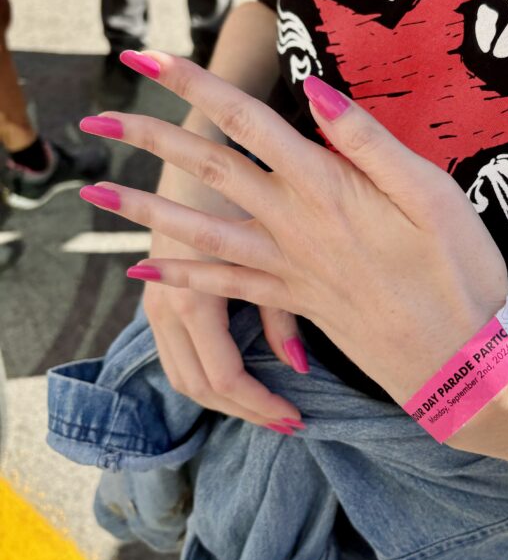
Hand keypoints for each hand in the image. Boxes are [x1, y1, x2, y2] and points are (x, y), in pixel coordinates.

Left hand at [79, 51, 507, 405]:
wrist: (458, 364)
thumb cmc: (458, 275)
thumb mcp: (434, 195)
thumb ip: (370, 142)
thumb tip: (316, 90)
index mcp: (327, 187)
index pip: (247, 121)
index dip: (194, 85)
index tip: (146, 58)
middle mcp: (294, 224)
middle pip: (209, 171)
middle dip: (151, 140)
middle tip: (95, 120)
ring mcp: (289, 267)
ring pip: (201, 231)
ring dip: (145, 209)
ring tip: (95, 193)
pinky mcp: (295, 301)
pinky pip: (225, 286)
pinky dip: (182, 276)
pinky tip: (146, 270)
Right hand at [136, 116, 306, 429]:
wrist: (201, 136)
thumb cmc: (252, 181)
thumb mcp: (278, 243)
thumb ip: (283, 309)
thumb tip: (298, 365)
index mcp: (193, 295)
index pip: (222, 378)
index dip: (260, 406)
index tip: (298, 418)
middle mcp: (165, 302)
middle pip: (197, 386)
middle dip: (243, 412)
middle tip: (287, 423)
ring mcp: (157, 296)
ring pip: (182, 373)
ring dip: (224, 398)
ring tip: (266, 407)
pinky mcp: (161, 288)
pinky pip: (178, 349)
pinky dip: (207, 371)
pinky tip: (240, 373)